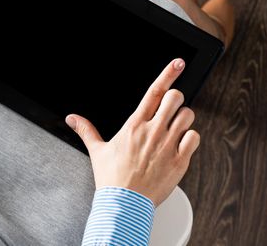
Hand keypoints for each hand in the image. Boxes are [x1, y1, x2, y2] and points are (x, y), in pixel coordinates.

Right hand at [65, 58, 199, 205]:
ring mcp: (168, 145)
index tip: (178, 63)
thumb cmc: (112, 178)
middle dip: (175, 98)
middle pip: (175, 98)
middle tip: (171, 107)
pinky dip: (190, 138)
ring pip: (188, 116)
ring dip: (183, 118)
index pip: (154, 92)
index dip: (168, 74)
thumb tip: (72, 118)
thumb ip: (86, 130)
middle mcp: (153, 131)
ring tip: (174, 127)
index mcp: (134, 125)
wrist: (125, 203)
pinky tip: (180, 144)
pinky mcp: (180, 160)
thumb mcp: (98, 151)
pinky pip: (194, 138)